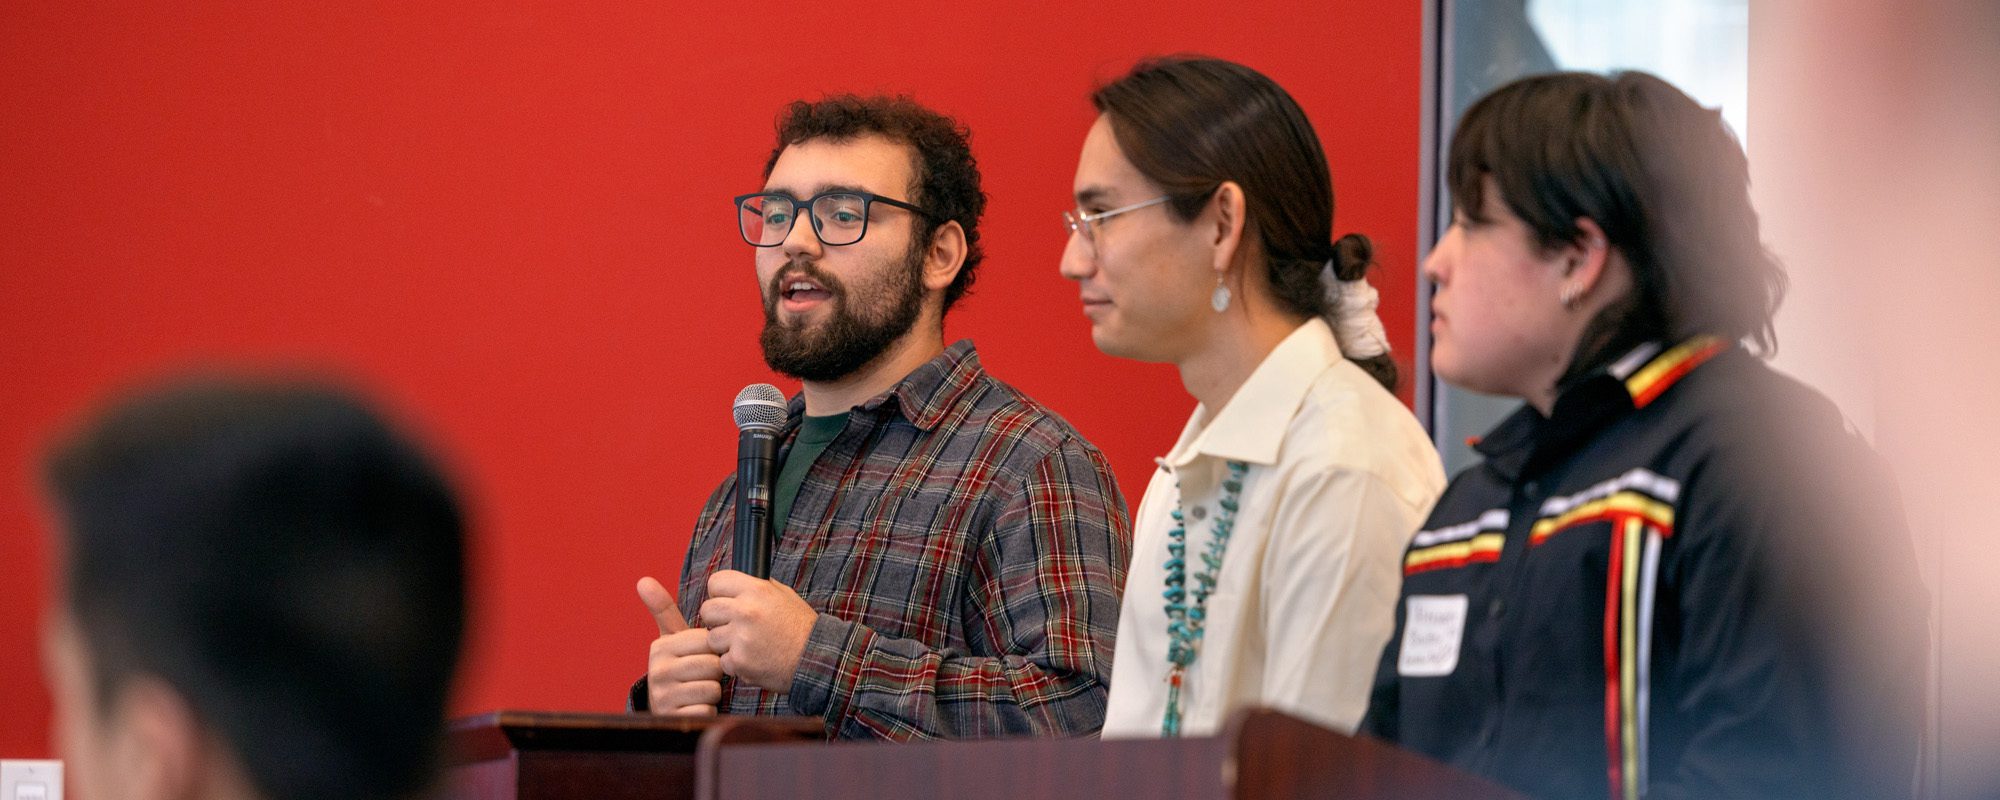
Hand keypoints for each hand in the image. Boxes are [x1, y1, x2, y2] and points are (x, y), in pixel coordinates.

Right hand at [638, 576, 722, 714]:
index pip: (707, 642)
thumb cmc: (678, 666)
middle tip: (701, 676)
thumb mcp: (671, 638)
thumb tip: (642, 580)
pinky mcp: (674, 718)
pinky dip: (708, 710)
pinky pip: (707, 710)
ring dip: (713, 692)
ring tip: (698, 690)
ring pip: (713, 688)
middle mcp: (658, 671)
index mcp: (660, 648)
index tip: (701, 656)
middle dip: (714, 672)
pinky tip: (696, 707)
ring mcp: (664, 697)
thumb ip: (662, 609)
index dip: (712, 650)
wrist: (665, 708)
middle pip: (713, 666)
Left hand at [700, 570, 815, 693]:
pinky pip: (723, 661)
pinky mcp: (739, 662)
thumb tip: (733, 584)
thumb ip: (756, 588)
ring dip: (725, 644)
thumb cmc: (800, 627)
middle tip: (733, 627)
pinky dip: (735, 664)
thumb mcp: (783, 595)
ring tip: (748, 646)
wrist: (816, 659)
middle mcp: (746, 611)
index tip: (724, 602)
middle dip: (716, 620)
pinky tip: (754, 660)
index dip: (718, 593)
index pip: (716, 582)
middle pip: (707, 610)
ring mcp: (741, 638)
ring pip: (712, 638)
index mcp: (756, 590)